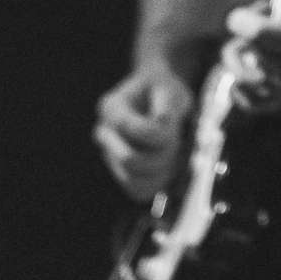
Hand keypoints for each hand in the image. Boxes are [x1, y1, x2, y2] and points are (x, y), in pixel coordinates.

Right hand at [93, 62, 193, 201]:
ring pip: (134, 180)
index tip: (172, 122)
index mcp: (112, 108)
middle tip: (175, 140)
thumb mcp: (170, 88)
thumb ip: (167, 107)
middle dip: (162, 153)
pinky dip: (156, 184)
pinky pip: (137, 191)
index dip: (159, 133)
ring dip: (161, 171)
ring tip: (171, 153)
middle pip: (130, 160)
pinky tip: (167, 167)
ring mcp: (109, 155)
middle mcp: (104, 133)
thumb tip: (162, 126)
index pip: (131, 129)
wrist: (158, 96)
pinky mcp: (120, 172)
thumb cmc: (164, 91)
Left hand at [222, 0, 280, 111]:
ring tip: (259, 40)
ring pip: (245, 78)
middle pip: (249, 54)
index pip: (262, 36)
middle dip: (247, 33)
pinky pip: (251, 103)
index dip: (245, 21)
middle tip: (260, 20)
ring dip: (242, 56)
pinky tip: (251, 64)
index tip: (245, 12)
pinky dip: (241, 85)